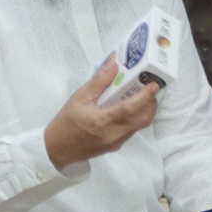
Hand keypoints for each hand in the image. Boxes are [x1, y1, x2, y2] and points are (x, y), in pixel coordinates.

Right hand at [43, 58, 157, 170]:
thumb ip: (99, 81)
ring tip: (142, 96)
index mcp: (102, 121)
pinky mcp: (116, 146)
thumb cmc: (67, 122)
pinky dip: (136, 119)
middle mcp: (112, 134)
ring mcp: (116, 142)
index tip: (155, 84)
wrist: (57, 149)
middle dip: (151, 103)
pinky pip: (132, 131)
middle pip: (142, 119)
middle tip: (150, 89)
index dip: (145, 96)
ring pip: (139, 126)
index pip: (130, 108)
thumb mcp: (79, 98)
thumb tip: (114, 63)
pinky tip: (130, 109)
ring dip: (145, 111)